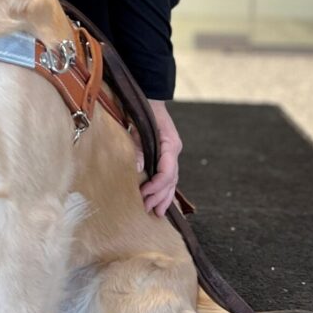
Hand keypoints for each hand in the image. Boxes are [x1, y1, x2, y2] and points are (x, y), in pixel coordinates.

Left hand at [139, 99, 181, 216]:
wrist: (150, 99)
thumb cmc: (143, 110)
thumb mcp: (138, 125)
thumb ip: (138, 146)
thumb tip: (139, 168)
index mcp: (170, 144)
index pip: (168, 171)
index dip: (157, 185)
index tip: (144, 193)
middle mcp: (174, 151)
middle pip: (171, 180)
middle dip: (160, 196)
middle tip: (147, 209)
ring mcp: (172, 154)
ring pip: (172, 181)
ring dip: (164, 197)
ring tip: (156, 213)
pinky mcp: (166, 156)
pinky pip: (168, 176)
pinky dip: (165, 190)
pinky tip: (161, 202)